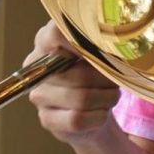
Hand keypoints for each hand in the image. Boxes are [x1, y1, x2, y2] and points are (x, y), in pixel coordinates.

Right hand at [25, 20, 120, 145]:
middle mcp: (37, 67)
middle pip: (79, 74)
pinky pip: (78, 119)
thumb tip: (113, 48)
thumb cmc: (92, 71)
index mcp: (45, 42)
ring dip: (107, 98)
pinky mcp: (46, 119)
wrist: (89, 108)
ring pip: (81, 99)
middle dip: (106, 80)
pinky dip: (99, 116)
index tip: (102, 48)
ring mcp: (39, 95)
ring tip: (112, 94)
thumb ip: (97, 44)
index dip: (81, 41)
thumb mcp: (94, 52)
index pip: (55, 34)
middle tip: (117, 79)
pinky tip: (102, 111)